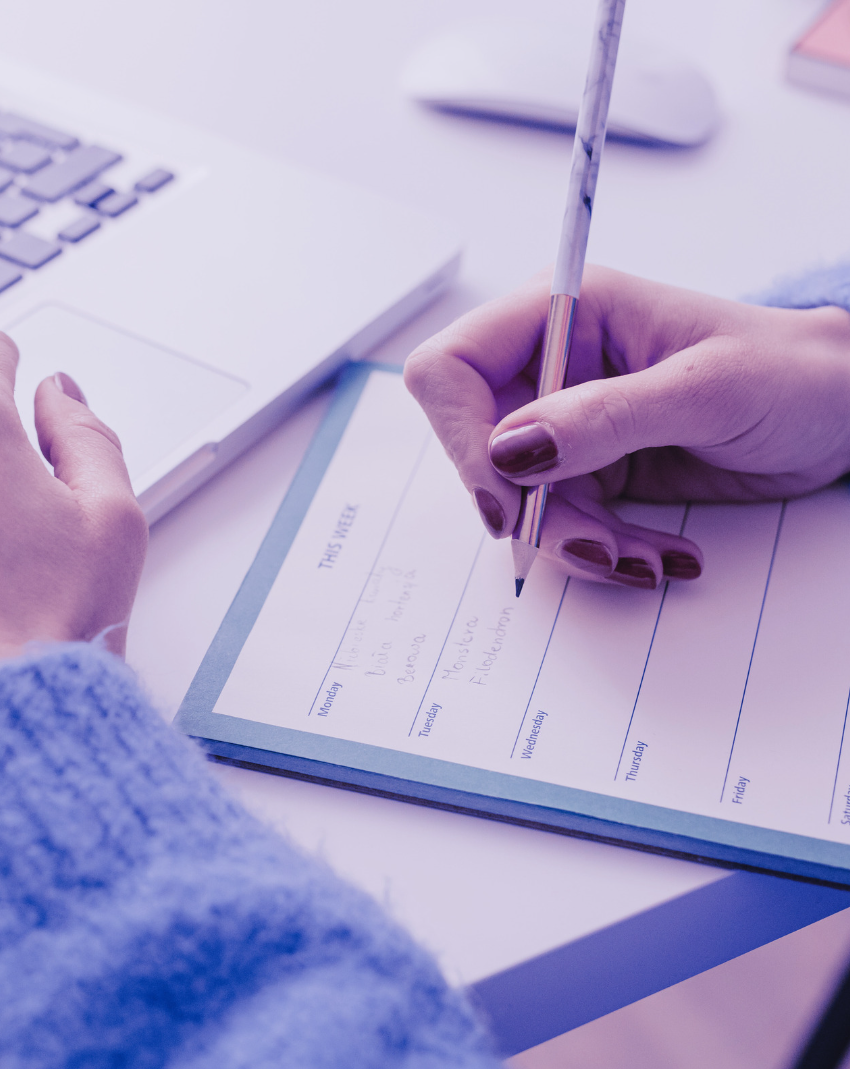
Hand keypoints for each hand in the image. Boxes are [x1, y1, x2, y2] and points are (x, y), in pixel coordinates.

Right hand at [404, 266, 849, 587]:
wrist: (835, 414)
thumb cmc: (791, 371)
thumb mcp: (704, 389)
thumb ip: (604, 417)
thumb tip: (509, 450)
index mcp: (563, 314)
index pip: (453, 368)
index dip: (460, 433)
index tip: (504, 495)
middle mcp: (549, 366)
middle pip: (477, 447)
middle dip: (530, 507)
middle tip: (594, 542)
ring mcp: (565, 422)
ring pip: (518, 499)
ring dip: (574, 540)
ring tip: (643, 558)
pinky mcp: (586, 468)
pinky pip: (559, 522)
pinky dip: (601, 550)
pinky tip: (655, 555)